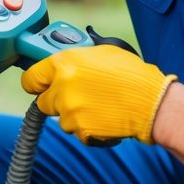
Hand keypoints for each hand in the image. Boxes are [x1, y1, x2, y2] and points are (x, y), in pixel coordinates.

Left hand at [20, 44, 176, 144]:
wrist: (152, 102)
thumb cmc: (133, 74)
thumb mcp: (104, 52)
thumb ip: (78, 57)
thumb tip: (67, 58)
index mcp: (64, 63)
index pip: (30, 77)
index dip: (34, 82)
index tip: (38, 85)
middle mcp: (62, 87)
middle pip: (43, 101)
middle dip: (57, 100)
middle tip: (78, 96)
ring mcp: (70, 111)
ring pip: (61, 118)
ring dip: (75, 115)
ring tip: (99, 106)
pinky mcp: (81, 130)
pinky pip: (77, 132)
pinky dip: (88, 128)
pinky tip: (104, 118)